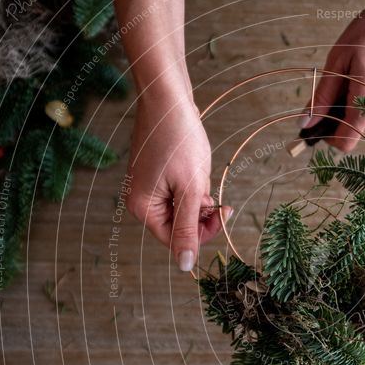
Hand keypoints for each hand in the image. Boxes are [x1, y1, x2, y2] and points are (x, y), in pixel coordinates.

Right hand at [125, 94, 230, 271]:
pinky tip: (194, 162)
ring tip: (198, 169)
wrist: (168, 97)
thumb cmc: (178, 139)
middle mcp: (141, 201)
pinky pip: (180, 189)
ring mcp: (148, 186)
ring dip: (198, 194)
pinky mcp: (157, 173)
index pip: (176, 240)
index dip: (203, 232)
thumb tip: (186, 267)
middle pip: (180, 224)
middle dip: (200, 209)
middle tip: (211, 190)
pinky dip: (193, 182)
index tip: (223, 212)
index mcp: (143, 208)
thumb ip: (189, 229)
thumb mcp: (190, 189)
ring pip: (183, 206)